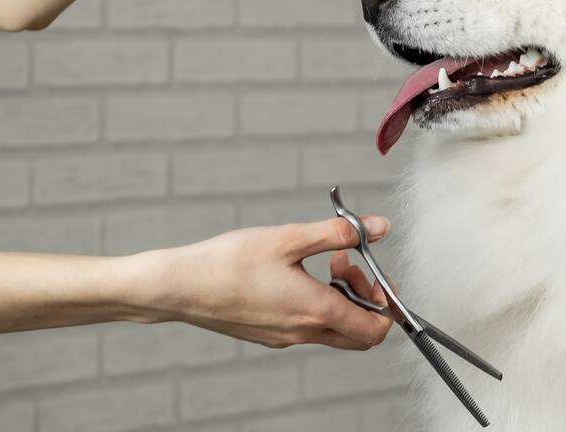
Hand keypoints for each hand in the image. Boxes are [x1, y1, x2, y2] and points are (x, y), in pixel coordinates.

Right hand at [140, 216, 392, 349]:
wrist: (181, 286)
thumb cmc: (229, 262)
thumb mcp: (290, 237)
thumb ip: (340, 233)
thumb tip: (379, 227)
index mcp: (316, 311)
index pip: (376, 328)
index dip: (385, 301)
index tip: (370, 269)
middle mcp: (304, 332)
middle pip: (360, 334)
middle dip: (365, 299)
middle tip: (346, 264)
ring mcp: (285, 338)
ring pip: (334, 329)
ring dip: (340, 298)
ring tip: (320, 262)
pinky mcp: (269, 334)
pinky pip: (308, 326)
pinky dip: (316, 303)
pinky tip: (295, 273)